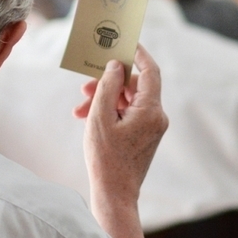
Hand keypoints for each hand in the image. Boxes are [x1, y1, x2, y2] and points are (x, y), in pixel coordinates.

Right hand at [74, 46, 167, 236]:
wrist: (114, 195)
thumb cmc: (106, 158)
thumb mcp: (101, 117)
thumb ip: (109, 86)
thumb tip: (116, 65)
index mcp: (151, 110)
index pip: (150, 71)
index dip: (139, 54)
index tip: (126, 42)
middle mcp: (156, 116)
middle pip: (134, 86)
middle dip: (109, 82)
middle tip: (86, 84)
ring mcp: (151, 127)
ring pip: (128, 100)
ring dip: (105, 98)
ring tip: (81, 106)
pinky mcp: (144, 135)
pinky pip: (128, 114)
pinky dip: (110, 112)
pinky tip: (87, 117)